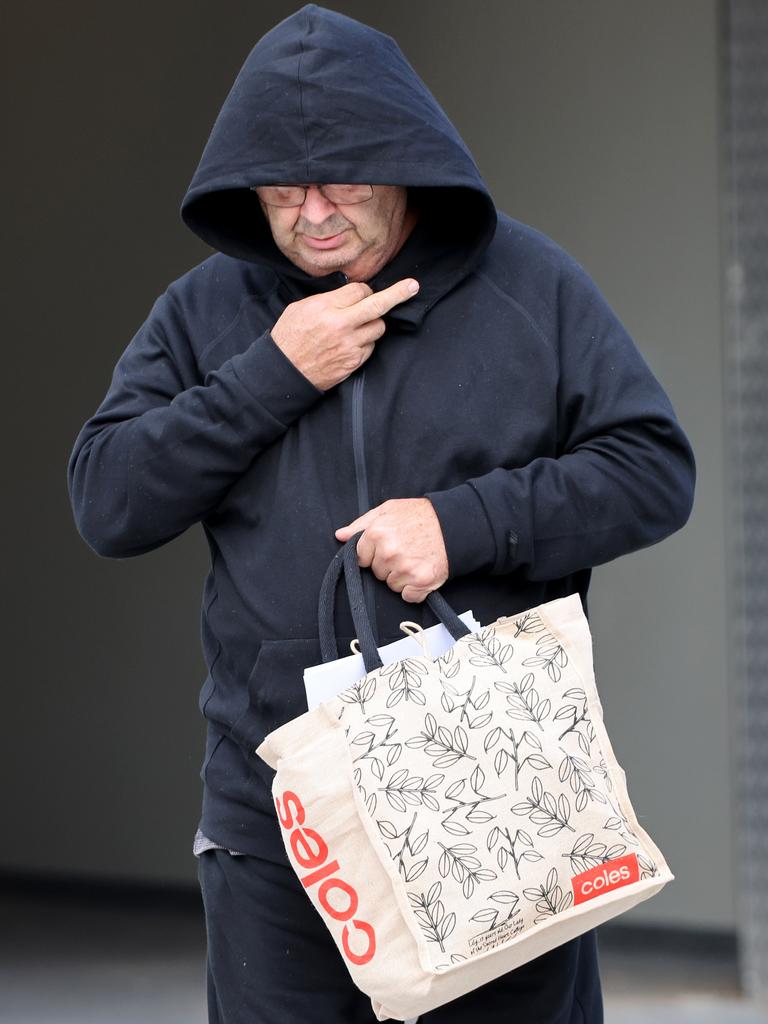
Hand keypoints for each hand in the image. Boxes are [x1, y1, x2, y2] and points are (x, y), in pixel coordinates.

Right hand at [270, 279, 418, 390]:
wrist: (284, 372)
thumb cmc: (289, 337)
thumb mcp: (300, 308)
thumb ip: (328, 299)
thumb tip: (350, 294)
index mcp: (325, 308)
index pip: (359, 290)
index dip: (363, 291)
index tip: (363, 293)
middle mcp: (340, 326)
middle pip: (378, 306)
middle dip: (398, 294)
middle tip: (413, 286)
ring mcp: (349, 346)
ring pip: (378, 327)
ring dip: (373, 323)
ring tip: (356, 327)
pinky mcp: (353, 362)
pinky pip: (371, 347)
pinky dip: (365, 343)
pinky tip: (350, 344)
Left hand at [335, 498, 448, 602]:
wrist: (455, 524)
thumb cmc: (421, 515)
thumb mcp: (389, 510)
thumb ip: (361, 524)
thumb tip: (340, 536)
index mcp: (377, 534)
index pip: (361, 558)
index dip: (373, 554)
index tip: (388, 547)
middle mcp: (389, 552)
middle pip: (377, 573)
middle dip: (388, 565)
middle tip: (406, 550)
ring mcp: (405, 569)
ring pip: (392, 585)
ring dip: (402, 577)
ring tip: (416, 559)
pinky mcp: (421, 582)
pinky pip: (408, 596)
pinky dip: (415, 589)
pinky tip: (422, 572)